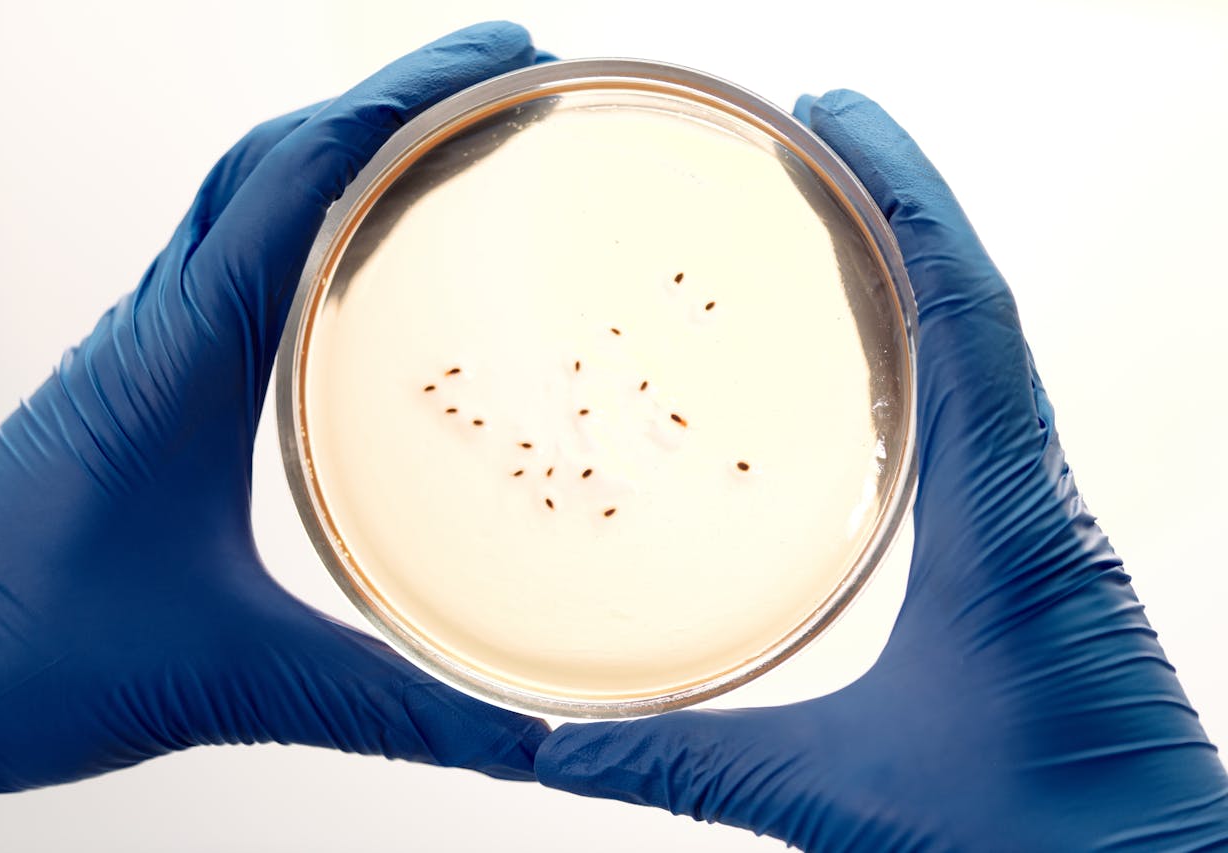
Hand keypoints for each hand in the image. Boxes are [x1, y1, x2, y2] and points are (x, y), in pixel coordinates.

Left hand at [0, 22, 548, 809]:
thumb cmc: (14, 657)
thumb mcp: (233, 677)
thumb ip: (392, 710)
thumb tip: (520, 741)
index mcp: (180, 356)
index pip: (304, 177)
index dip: (411, 101)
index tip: (501, 62)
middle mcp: (157, 327)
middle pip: (275, 154)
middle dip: (391, 96)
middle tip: (494, 77)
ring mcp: (140, 350)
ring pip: (242, 195)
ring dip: (339, 146)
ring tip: (437, 137)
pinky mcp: (135, 386)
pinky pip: (224, 256)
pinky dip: (297, 215)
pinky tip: (343, 256)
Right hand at [535, 90, 1227, 850]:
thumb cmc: (1031, 834)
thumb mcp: (839, 789)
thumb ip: (689, 765)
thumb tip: (562, 752)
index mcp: (1003, 520)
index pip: (963, 312)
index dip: (902, 201)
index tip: (837, 123)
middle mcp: (1033, 494)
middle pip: (977, 298)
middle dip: (902, 198)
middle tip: (823, 132)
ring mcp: (1042, 514)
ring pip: (992, 344)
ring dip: (925, 259)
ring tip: (844, 204)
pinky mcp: (1039, 544)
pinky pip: (992, 402)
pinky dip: (942, 336)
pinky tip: (886, 344)